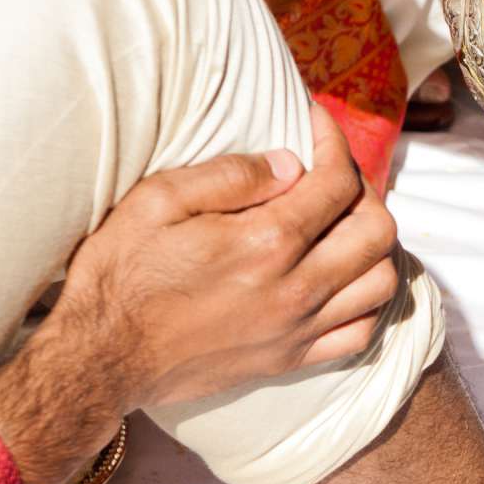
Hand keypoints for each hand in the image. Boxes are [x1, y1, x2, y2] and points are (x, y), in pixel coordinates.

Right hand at [50, 106, 400, 409]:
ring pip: (381, 282)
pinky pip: (361, 333)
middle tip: (331, 174)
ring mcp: (297, 329)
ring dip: (373, 245)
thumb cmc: (121, 272)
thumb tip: (291, 164)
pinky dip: (367, 301)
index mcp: (265, 242)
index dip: (334, 141)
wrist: (102, 357)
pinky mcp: (290, 359)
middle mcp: (294, 288)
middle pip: (376, 230)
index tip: (316, 123)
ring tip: (341, 225)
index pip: (336, 182)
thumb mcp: (158, 201)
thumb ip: (230, 177)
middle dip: (363, 190)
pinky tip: (341, 279)